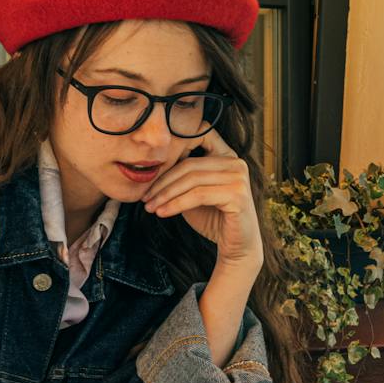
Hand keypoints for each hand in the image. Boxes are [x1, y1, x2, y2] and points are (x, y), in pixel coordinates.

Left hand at [142, 130, 261, 270]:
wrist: (236, 246)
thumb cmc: (212, 218)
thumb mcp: (193, 193)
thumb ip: (182, 177)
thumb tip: (152, 166)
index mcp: (227, 156)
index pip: (200, 136)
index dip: (175, 148)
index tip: (152, 170)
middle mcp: (236, 163)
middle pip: (189, 164)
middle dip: (163, 182)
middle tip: (145, 197)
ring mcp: (239, 177)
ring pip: (191, 180)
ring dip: (166, 195)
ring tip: (150, 207)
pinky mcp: (237, 194)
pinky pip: (198, 195)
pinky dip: (176, 204)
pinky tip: (162, 212)